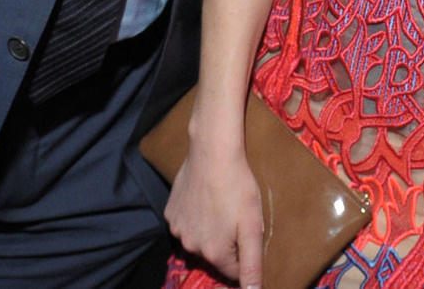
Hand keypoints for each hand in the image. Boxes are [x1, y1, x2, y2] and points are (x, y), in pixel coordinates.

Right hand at [163, 135, 265, 287]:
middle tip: (235, 216)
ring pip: (199, 240)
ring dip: (210, 230)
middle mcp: (191, 247)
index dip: (244, 253)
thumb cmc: (238, 187)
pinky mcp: (170, 213)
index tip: (247, 233)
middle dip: (227, 242)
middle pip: (215, 256)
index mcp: (213, 253)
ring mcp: (178, 229)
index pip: (234, 271)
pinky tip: (205, 199)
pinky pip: (186, 224)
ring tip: (221, 206)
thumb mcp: (252, 227)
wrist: (213, 152)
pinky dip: (195, 217)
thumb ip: (252, 264)